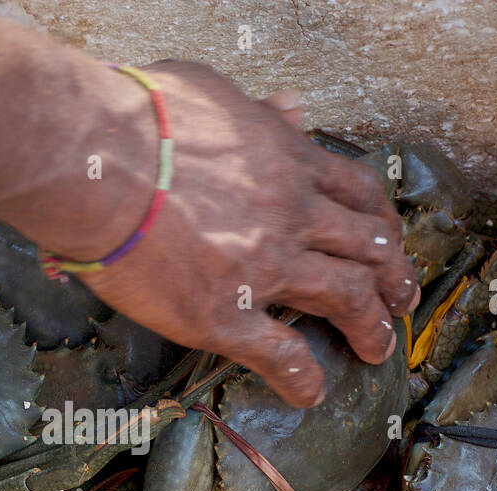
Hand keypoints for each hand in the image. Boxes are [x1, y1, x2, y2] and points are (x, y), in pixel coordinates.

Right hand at [73, 62, 417, 407]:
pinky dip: (303, 378)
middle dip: (393, 278)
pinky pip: (281, 354)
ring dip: (369, 326)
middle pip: (368, 249)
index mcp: (287, 161)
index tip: (389, 240)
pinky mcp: (224, 314)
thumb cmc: (139, 120)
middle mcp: (290, 213)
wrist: (94, 162)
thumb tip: (288, 107)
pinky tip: (310, 393)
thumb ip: (256, 110)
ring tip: (376, 349)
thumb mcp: (210, 93)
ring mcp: (264, 267)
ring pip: (345, 299)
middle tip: (402, 300)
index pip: (358, 193)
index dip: (381, 222)